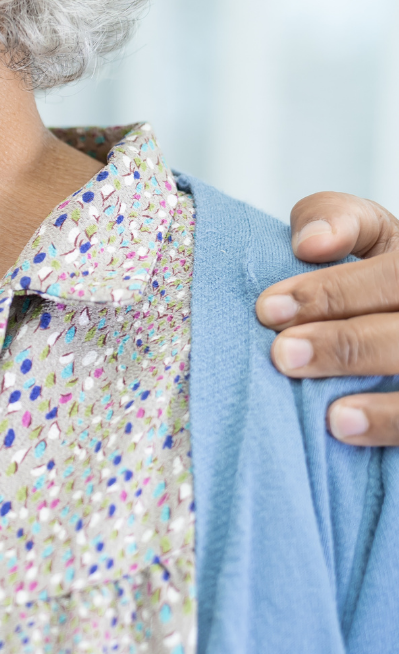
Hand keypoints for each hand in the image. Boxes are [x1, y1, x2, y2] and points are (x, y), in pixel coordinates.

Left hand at [255, 192, 398, 445]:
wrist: (393, 320)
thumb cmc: (377, 276)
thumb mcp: (366, 236)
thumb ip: (334, 219)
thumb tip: (311, 242)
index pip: (393, 274)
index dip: (336, 291)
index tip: (267, 309)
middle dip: (348, 344)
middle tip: (283, 356)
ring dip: (388, 405)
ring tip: (334, 416)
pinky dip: (392, 426)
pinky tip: (351, 434)